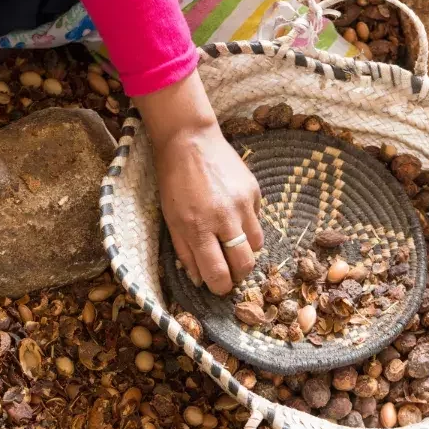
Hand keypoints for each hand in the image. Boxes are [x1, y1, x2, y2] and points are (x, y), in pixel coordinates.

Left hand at [136, 71, 262, 295]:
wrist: (190, 141)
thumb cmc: (174, 182)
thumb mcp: (171, 220)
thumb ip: (185, 252)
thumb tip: (199, 279)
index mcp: (198, 229)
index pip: (218, 274)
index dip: (220, 287)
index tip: (218, 286)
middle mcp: (224, 219)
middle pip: (244, 265)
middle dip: (238, 275)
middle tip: (229, 271)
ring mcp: (243, 204)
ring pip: (256, 245)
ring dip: (245, 250)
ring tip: (231, 242)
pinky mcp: (255, 191)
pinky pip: (257, 220)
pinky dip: (247, 225)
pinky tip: (233, 213)